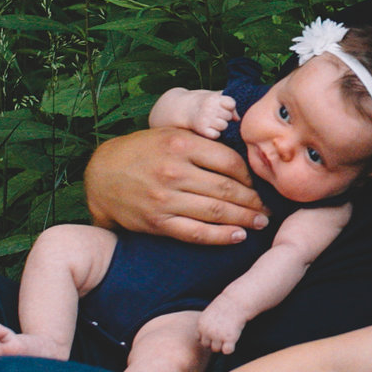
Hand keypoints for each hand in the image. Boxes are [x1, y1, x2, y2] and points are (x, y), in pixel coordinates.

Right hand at [83, 127, 265, 243]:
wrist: (101, 175)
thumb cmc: (141, 152)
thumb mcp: (170, 134)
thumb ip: (202, 143)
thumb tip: (242, 158)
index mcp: (181, 144)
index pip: (230, 162)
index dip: (251, 176)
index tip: (261, 184)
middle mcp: (174, 171)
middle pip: (228, 189)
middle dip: (254, 201)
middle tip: (270, 208)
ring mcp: (165, 199)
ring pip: (216, 212)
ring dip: (245, 219)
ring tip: (261, 222)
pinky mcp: (157, 222)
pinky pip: (196, 233)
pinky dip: (221, 237)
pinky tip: (238, 236)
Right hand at [187, 92, 240, 139]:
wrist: (183, 108)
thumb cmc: (204, 102)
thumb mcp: (215, 97)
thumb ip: (229, 104)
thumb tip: (238, 119)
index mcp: (214, 98)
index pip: (231, 103)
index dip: (229, 106)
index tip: (223, 106)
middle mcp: (209, 108)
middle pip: (229, 116)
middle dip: (224, 116)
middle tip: (215, 114)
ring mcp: (205, 119)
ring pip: (224, 126)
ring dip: (220, 125)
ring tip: (212, 121)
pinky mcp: (201, 129)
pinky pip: (216, 135)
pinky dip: (214, 133)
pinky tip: (208, 128)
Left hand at [196, 293, 248, 356]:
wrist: (237, 301)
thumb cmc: (226, 306)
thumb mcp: (210, 314)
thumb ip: (206, 325)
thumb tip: (206, 339)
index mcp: (201, 325)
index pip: (200, 339)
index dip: (208, 337)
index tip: (217, 332)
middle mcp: (207, 331)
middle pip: (207, 346)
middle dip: (214, 342)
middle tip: (224, 334)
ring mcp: (217, 336)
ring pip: (216, 349)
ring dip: (222, 345)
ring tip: (229, 335)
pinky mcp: (229, 338)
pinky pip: (227, 351)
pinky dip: (230, 348)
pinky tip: (234, 340)